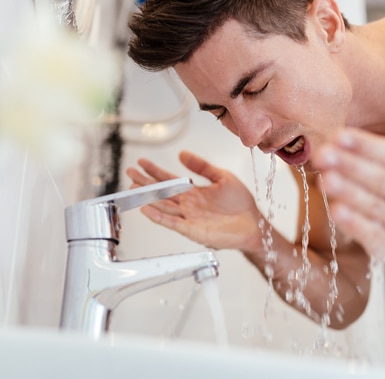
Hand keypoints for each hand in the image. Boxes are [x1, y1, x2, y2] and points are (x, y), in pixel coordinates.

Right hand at [125, 150, 262, 251]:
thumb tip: (182, 153)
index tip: (142, 162)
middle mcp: (188, 205)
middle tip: (130, 172)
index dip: (155, 171)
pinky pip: (172, 223)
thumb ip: (201, 166)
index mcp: (194, 192)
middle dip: (145, 182)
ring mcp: (188, 218)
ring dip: (148, 198)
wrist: (254, 223)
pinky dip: (158, 217)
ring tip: (133, 189)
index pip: (169, 179)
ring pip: (163, 206)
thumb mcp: (222, 177)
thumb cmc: (241, 204)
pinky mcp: (193, 231)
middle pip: (161, 192)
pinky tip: (147, 209)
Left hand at [313, 101, 384, 270]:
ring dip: (349, 193)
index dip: (367, 146)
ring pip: (377, 209)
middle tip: (322, 153)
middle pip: (383, 182)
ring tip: (324, 178)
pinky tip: (334, 210)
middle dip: (351, 166)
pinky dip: (354, 225)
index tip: (339, 134)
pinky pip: (374, 237)